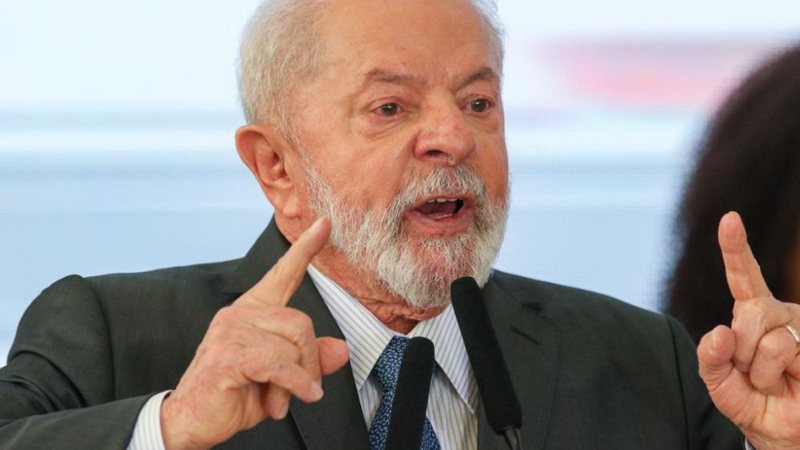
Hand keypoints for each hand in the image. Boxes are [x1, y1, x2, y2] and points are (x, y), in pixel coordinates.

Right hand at [159, 217, 349, 449]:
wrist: (191, 421)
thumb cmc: (234, 394)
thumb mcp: (282, 377)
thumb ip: (309, 360)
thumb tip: (340, 349)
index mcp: (253, 311)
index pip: (283, 273)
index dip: (305, 248)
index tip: (324, 224)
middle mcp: (240, 313)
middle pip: (301, 323)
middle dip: (308, 363)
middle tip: (297, 391)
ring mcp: (230, 331)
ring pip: (292, 346)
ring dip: (295, 381)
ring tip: (277, 400)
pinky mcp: (227, 354)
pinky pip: (277, 364)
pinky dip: (292, 385)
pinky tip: (286, 402)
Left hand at [698, 212, 799, 449]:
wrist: (782, 433)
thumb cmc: (752, 402)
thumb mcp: (718, 382)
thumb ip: (710, 357)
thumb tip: (719, 333)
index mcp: (752, 314)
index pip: (743, 276)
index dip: (736, 247)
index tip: (730, 218)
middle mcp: (780, 314)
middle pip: (750, 312)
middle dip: (743, 351)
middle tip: (752, 373)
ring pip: (771, 339)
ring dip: (762, 370)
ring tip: (773, 382)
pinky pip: (788, 351)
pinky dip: (778, 376)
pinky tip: (793, 383)